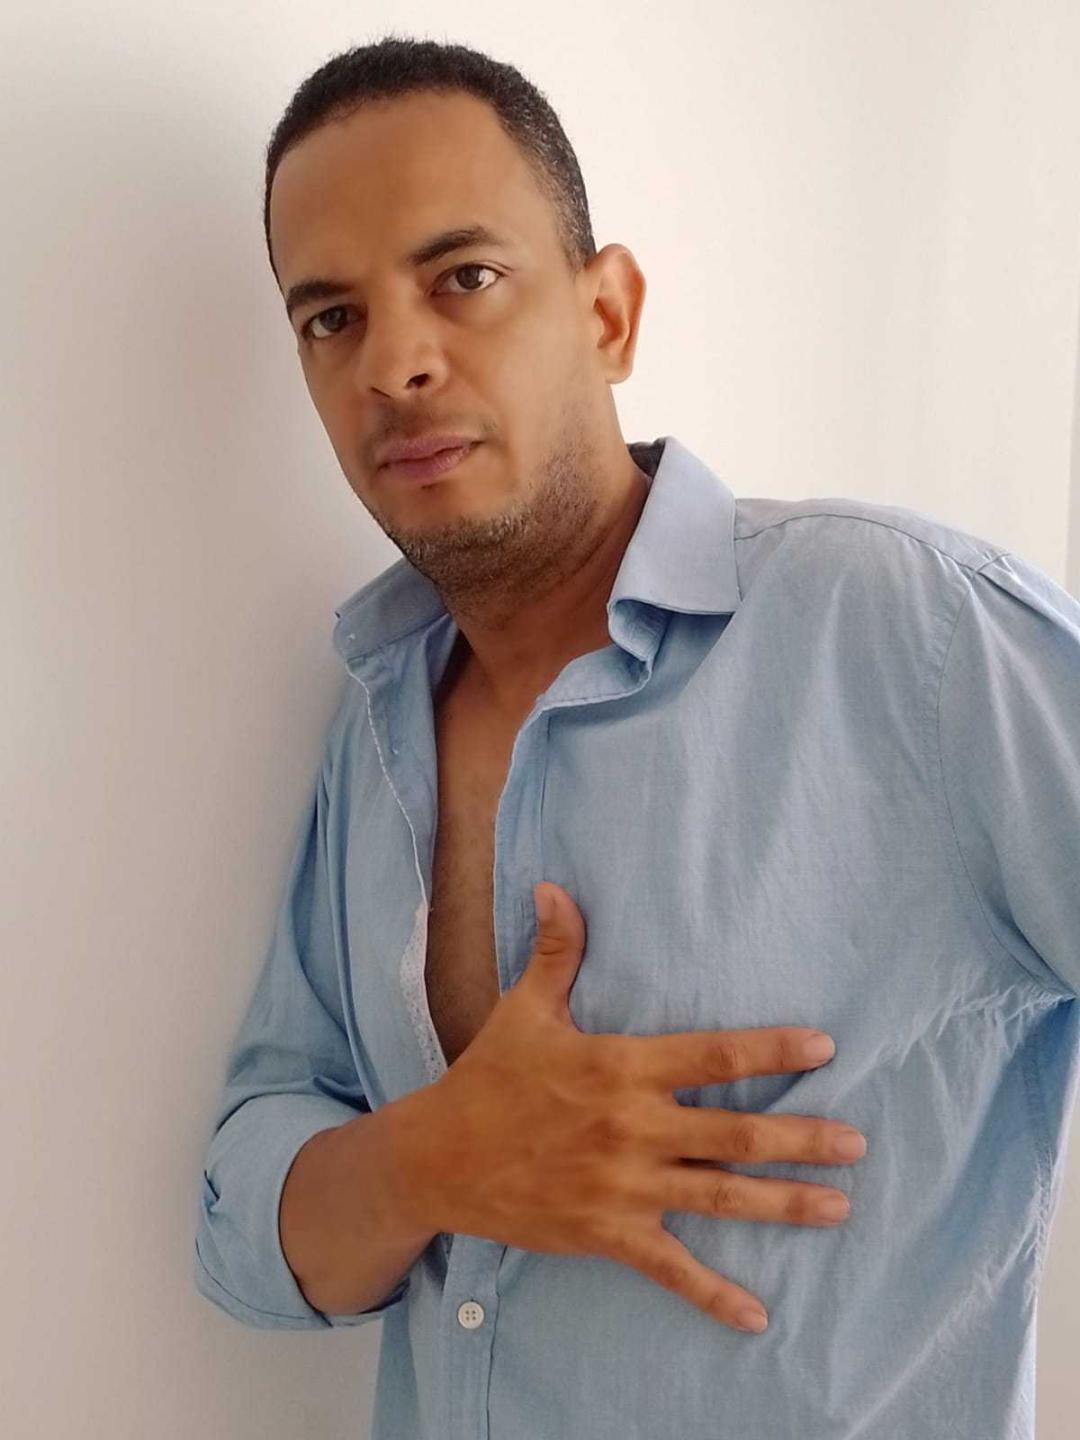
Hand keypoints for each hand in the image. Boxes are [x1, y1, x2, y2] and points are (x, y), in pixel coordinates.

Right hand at [403, 882, 865, 1333]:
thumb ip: (556, 951)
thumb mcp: (524, 1008)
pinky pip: (669, 1268)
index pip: (712, 1054)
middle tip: (856, 1143)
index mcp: (620, 1067)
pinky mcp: (606, 1233)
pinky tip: (756, 1316)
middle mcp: (632, 1127)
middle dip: (800, 1138)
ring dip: (783, 1204)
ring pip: (718, 1196)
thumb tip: (556, 887)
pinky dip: (713, 1296)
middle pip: (734, 1133)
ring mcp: (623, 1186)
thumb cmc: (489, 1076)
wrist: (438, 1157)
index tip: (824, 1047)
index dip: (771, 1049)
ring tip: (838, 1207)